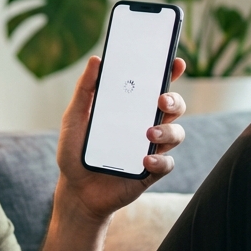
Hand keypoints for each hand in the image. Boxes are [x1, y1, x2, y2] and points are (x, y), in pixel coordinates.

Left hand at [54, 55, 186, 225]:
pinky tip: (145, 159)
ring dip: (168, 131)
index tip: (175, 62)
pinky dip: (159, 160)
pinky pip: (166, 164)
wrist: (75, 190)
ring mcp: (151, 148)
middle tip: (161, 100)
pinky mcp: (151, 171)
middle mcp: (146, 125)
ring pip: (176, 134)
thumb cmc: (76, 151)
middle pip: (174, 108)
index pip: (156, 86)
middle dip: (174, 100)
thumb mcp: (74, 118)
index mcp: (132, 109)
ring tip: (148, 133)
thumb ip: (84, 90)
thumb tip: (95, 60)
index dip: (171, 72)